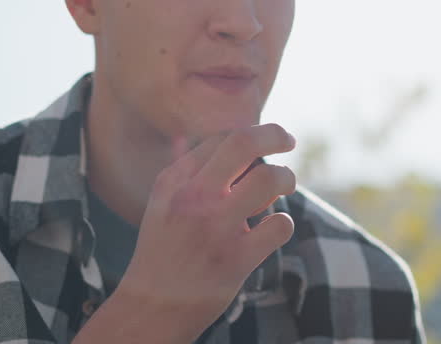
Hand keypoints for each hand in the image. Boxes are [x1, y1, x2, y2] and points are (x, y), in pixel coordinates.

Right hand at [84, 124, 297, 343]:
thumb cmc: (164, 251)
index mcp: (175, 181)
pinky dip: (283, 222)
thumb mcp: (163, 204)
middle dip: (275, 134)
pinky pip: (279, 224)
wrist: (151, 307)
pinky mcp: (236, 259)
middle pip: (243, 142)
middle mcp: (194, 198)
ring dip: (286, 178)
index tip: (266, 141)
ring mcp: (216, 228)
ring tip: (284, 188)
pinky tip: (271, 229)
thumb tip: (214, 141)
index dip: (250, 134)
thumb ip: (187, 171)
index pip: (222, 137)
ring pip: (269, 179)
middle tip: (289, 141)